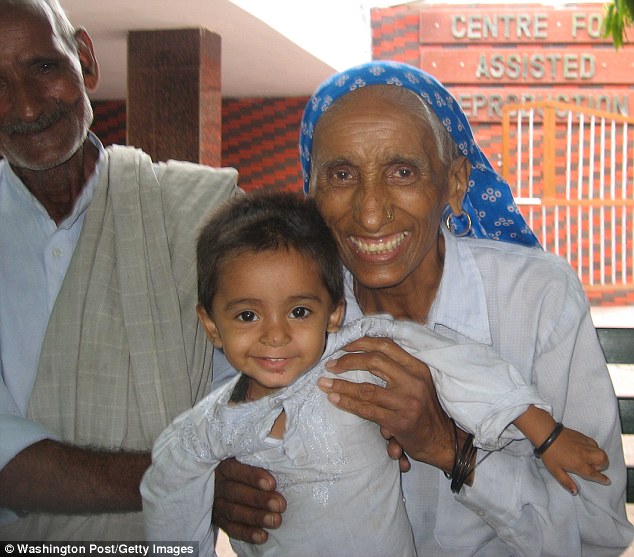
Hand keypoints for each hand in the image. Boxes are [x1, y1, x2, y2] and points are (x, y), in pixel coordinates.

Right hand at [213, 458, 286, 543]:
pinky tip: (263, 536)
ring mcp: (216, 503)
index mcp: (223, 464)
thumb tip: (284, 439)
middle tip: (280, 505)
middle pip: (236, 492)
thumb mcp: (244, 455)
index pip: (235, 470)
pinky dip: (247, 533)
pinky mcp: (217, 519)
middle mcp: (217, 483)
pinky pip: (231, 529)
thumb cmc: (243, 463)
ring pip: (233, 511)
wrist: (220, 479)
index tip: (272, 483)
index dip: (253, 477)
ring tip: (276, 521)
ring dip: (256, 517)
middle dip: (259, 500)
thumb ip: (259, 452)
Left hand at [317, 336, 457, 472]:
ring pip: (366, 388)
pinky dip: (346, 402)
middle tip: (331, 364)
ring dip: (341, 384)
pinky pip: (366, 409)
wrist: (442, 441)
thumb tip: (363, 353)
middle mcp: (413, 380)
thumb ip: (397, 369)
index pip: (387, 345)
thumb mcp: (418, 382)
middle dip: (348, 360)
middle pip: (374, 361)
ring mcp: (406, 401)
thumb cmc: (425, 410)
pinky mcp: (398, 421)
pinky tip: (334, 398)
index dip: (362, 343)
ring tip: (324, 382)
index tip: (344, 346)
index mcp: (418, 367)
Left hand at [540, 427, 609, 494]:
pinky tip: (585, 449)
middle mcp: (584, 455)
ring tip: (588, 458)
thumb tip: (575, 491)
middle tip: (592, 467)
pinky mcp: (582, 436)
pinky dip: (593, 448)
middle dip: (602, 466)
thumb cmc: (549, 453)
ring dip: (599, 457)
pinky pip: (594, 443)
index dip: (601, 479)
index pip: (594, 474)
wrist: (546, 434)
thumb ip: (565, 481)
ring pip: (600, 451)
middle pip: (603, 460)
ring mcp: (584, 444)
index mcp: (578, 464)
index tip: (607, 481)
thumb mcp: (555, 471)